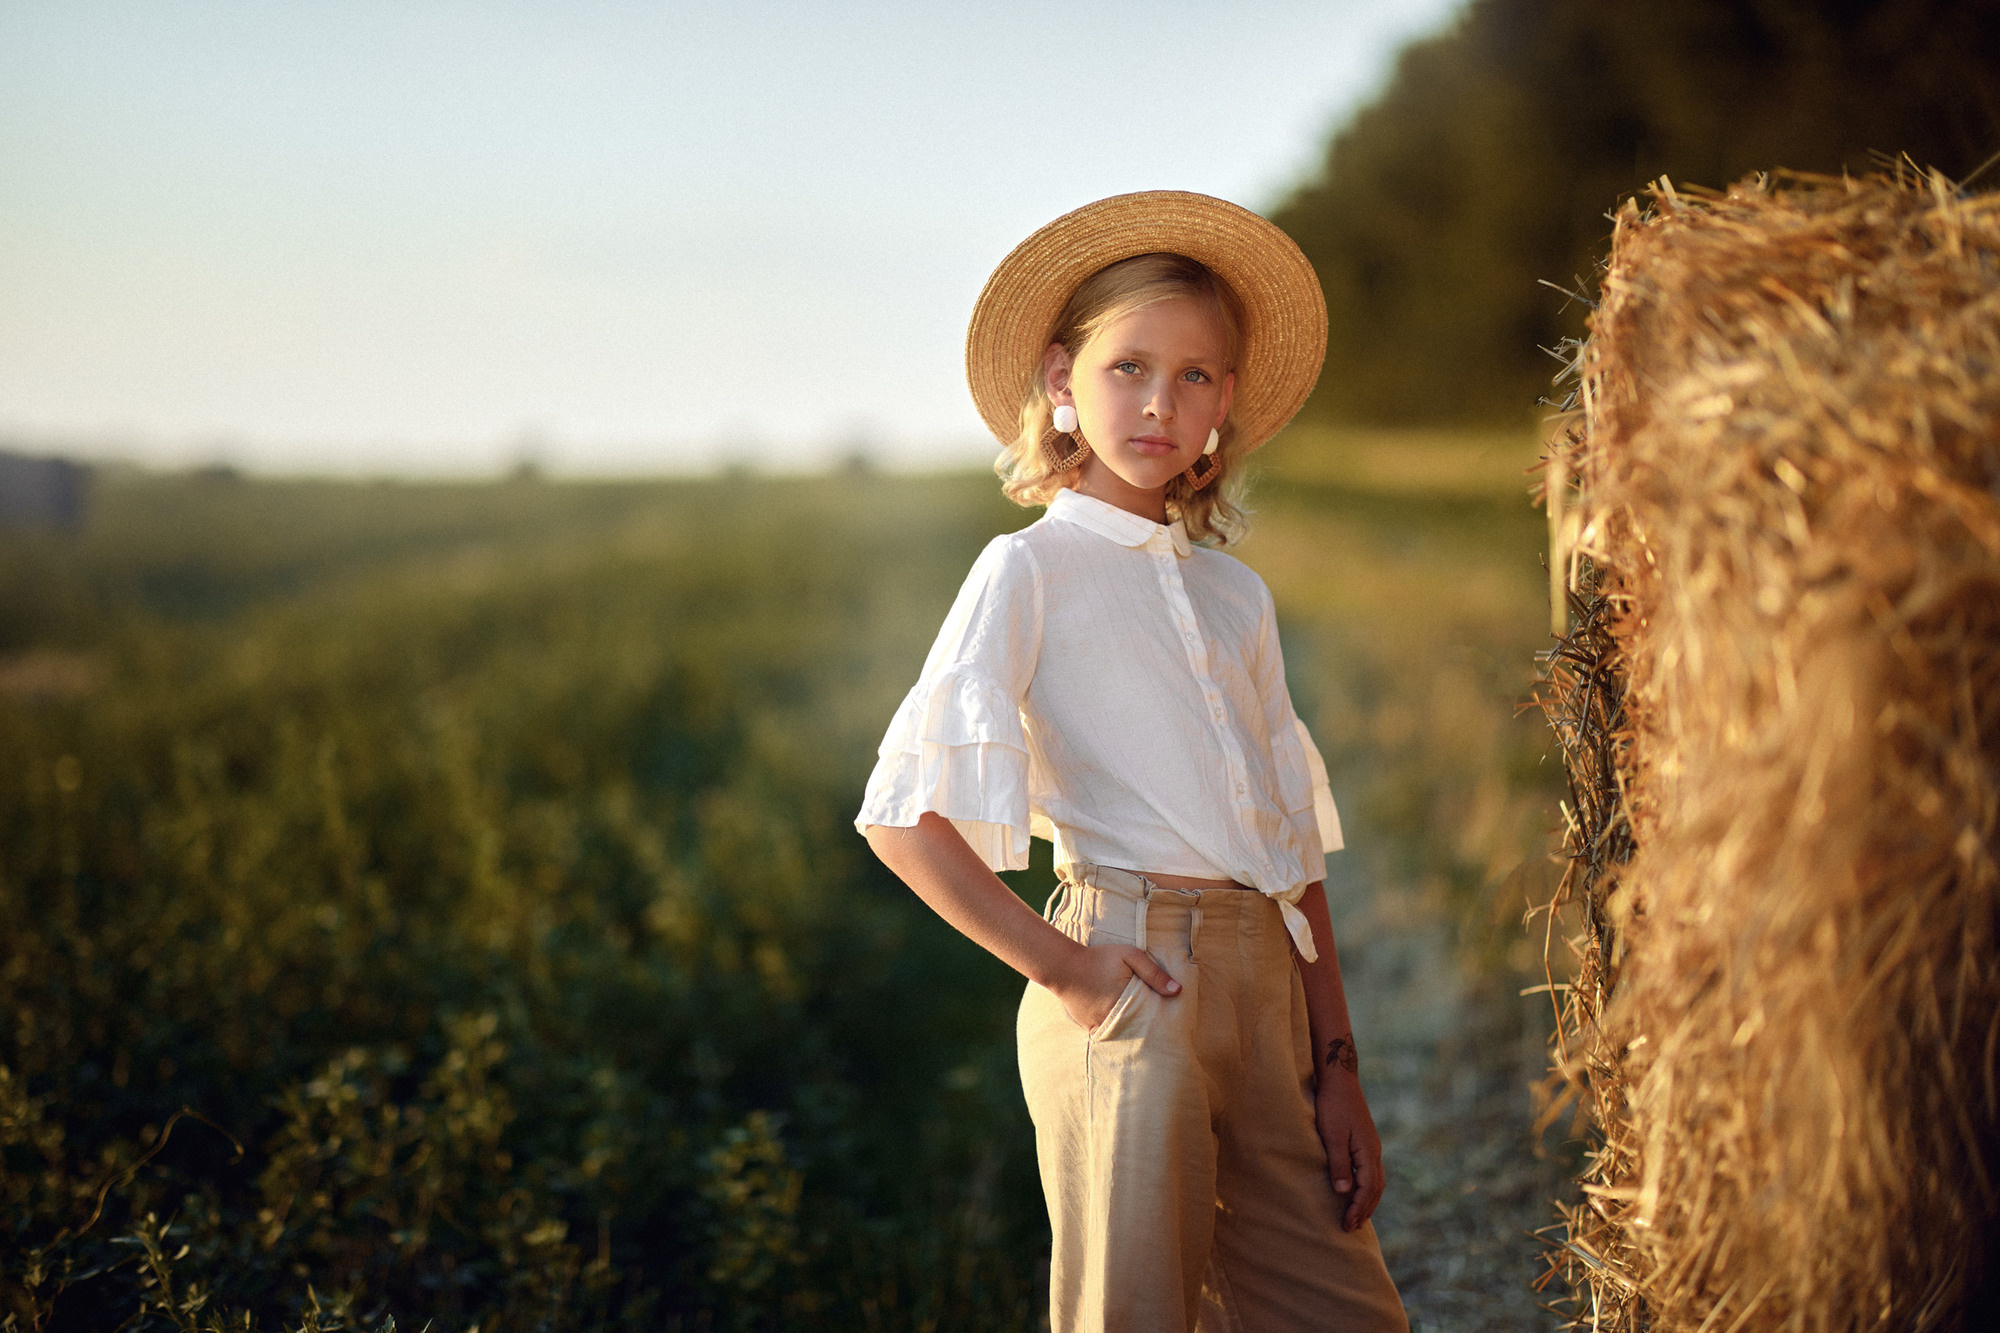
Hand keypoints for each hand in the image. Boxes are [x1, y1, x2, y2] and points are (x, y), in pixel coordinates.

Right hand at [1048, 941, 1179, 1031]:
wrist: (1063, 965)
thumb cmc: (1099, 958)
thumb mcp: (1129, 956)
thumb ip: (1153, 973)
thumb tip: (1178, 991)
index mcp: (1125, 1003)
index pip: (1150, 1020)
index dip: (1160, 1022)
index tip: (1170, 1024)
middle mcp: (1112, 1018)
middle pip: (1138, 1030)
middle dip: (1148, 1029)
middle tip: (1161, 1032)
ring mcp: (1099, 1024)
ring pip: (1123, 1034)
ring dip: (1131, 1031)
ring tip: (1143, 1031)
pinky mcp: (1088, 1026)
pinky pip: (1107, 1033)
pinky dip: (1115, 1030)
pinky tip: (1122, 1026)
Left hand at [1315, 1045, 1384, 1230]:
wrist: (1339, 1078)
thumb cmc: (1332, 1106)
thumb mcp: (1331, 1136)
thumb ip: (1338, 1164)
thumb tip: (1344, 1192)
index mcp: (1367, 1152)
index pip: (1367, 1189)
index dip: (1357, 1209)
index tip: (1346, 1225)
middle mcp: (1373, 1151)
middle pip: (1375, 1188)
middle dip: (1364, 1210)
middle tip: (1350, 1228)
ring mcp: (1371, 1146)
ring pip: (1376, 1181)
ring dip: (1367, 1201)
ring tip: (1356, 1217)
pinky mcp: (1365, 1141)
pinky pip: (1371, 1172)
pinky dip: (1366, 1188)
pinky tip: (1357, 1191)